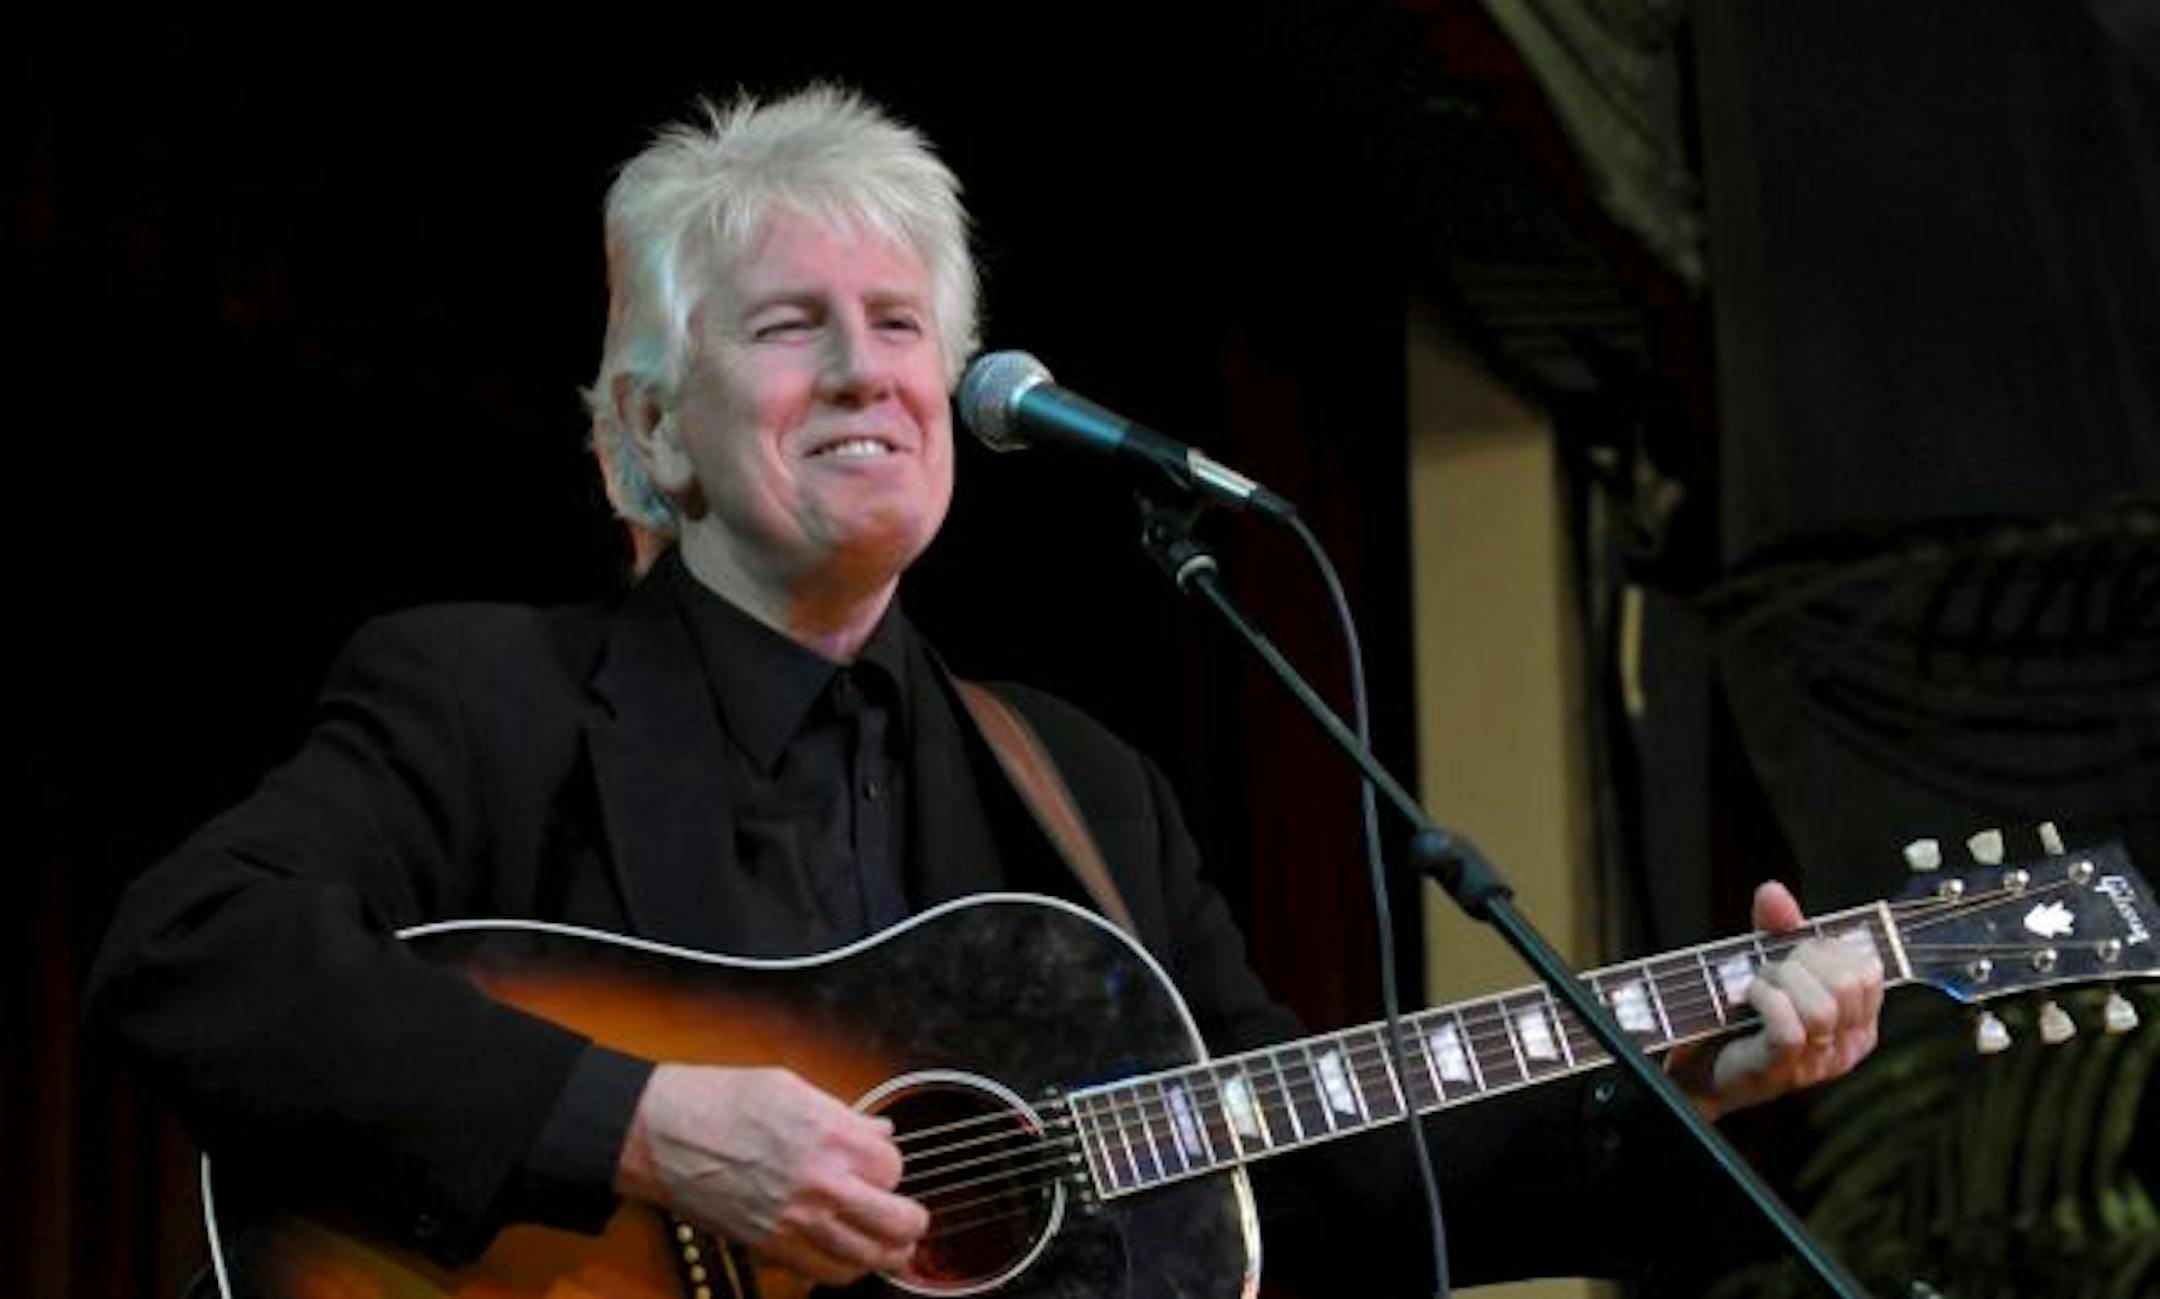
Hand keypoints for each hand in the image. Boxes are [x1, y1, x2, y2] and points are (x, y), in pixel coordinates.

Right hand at [615, 1064, 928, 1285]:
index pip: (894, 1166)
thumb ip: (843, 1114)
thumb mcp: (792, 1087)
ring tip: (892, 1245)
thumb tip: (879, 1129)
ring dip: (887, 1252)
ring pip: (870, 1258)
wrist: (661, 1134)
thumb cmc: (719, 1101)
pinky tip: (847, 1255)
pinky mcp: (772, 1246)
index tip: (877, 1163)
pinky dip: (846, 1269)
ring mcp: (797, 1221)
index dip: (889, 1166)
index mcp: (831, 1137)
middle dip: (911, 1220)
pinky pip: (827, 1274)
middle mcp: (822, 1184)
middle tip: (910, 1217)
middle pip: (898, 1221)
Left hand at [1670, 882, 1884, 1121]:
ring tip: (1758, 984)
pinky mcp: (1783, 1069)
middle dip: (1804, 962)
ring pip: (1822, 1008)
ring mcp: (1817, 1062)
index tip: (1797, 952)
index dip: (1829, 949)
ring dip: (1781, 981)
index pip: (1868, 971)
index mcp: (1858, 1020)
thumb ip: (1777, 927)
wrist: (1703, 1065)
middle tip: (1772, 969)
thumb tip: (1774, 891)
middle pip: (1848, 985)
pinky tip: (1750, 998)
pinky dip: (1765, 1000)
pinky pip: (1790, 1028)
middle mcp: (1846, 1044)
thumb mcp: (1770, 962)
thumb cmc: (1744, 1015)